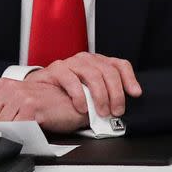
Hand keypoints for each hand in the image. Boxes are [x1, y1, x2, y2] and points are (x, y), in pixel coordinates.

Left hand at [0, 78, 87, 132]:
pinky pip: (16, 127)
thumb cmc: (50, 105)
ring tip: (24, 134)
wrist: (76, 103)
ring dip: (11, 135)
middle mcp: (10, 87)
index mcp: (4, 85)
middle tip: (13, 136)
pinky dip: (20, 135)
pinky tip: (29, 133)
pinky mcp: (31, 105)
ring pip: (2, 125)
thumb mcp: (19, 108)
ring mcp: (20, 95)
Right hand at [25, 52, 141, 117]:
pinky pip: (71, 79)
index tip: (135, 93)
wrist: (37, 95)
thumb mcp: (90, 97)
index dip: (129, 78)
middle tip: (116, 111)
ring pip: (92, 73)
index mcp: (97, 64)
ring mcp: (71, 63)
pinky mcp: (56, 69)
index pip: (119, 65)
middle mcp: (86, 60)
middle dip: (115, 93)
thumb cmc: (65, 97)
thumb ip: (104, 97)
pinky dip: (79, 95)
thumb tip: (120, 109)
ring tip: (100, 112)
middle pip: (108, 71)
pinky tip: (82, 107)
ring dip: (100, 95)